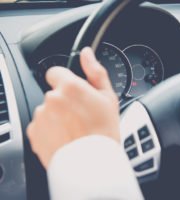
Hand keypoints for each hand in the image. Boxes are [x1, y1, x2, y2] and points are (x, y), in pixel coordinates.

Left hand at [27, 47, 119, 168]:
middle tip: (80, 115)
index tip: (74, 93)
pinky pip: (40, 125)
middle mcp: (51, 99)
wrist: (92, 163)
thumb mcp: (108, 97)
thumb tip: (87, 53)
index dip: (66, 81)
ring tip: (73, 129)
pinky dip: (50, 129)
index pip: (56, 72)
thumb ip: (95, 71)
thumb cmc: (103, 131)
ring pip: (47, 109)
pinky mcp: (34, 132)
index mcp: (69, 86)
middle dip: (64, 100)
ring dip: (56, 115)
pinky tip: (65, 137)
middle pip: (53, 93)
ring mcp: (41, 116)